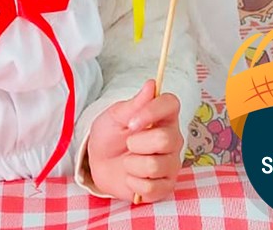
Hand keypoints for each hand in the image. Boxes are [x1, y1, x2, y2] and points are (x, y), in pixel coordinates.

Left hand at [86, 80, 182, 202]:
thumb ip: (134, 104)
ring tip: (128, 161)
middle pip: (165, 139)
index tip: (132, 122)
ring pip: (155, 165)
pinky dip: (133, 183)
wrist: (99, 163)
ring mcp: (171, 164)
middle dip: (136, 143)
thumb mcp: (115, 116)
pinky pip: (151, 188)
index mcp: (163, 116)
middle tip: (128, 143)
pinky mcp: (165, 187)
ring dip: (131, 164)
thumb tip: (152, 84)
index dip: (152, 111)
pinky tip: (131, 177)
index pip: (171, 104)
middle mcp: (173, 139)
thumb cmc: (109, 135)